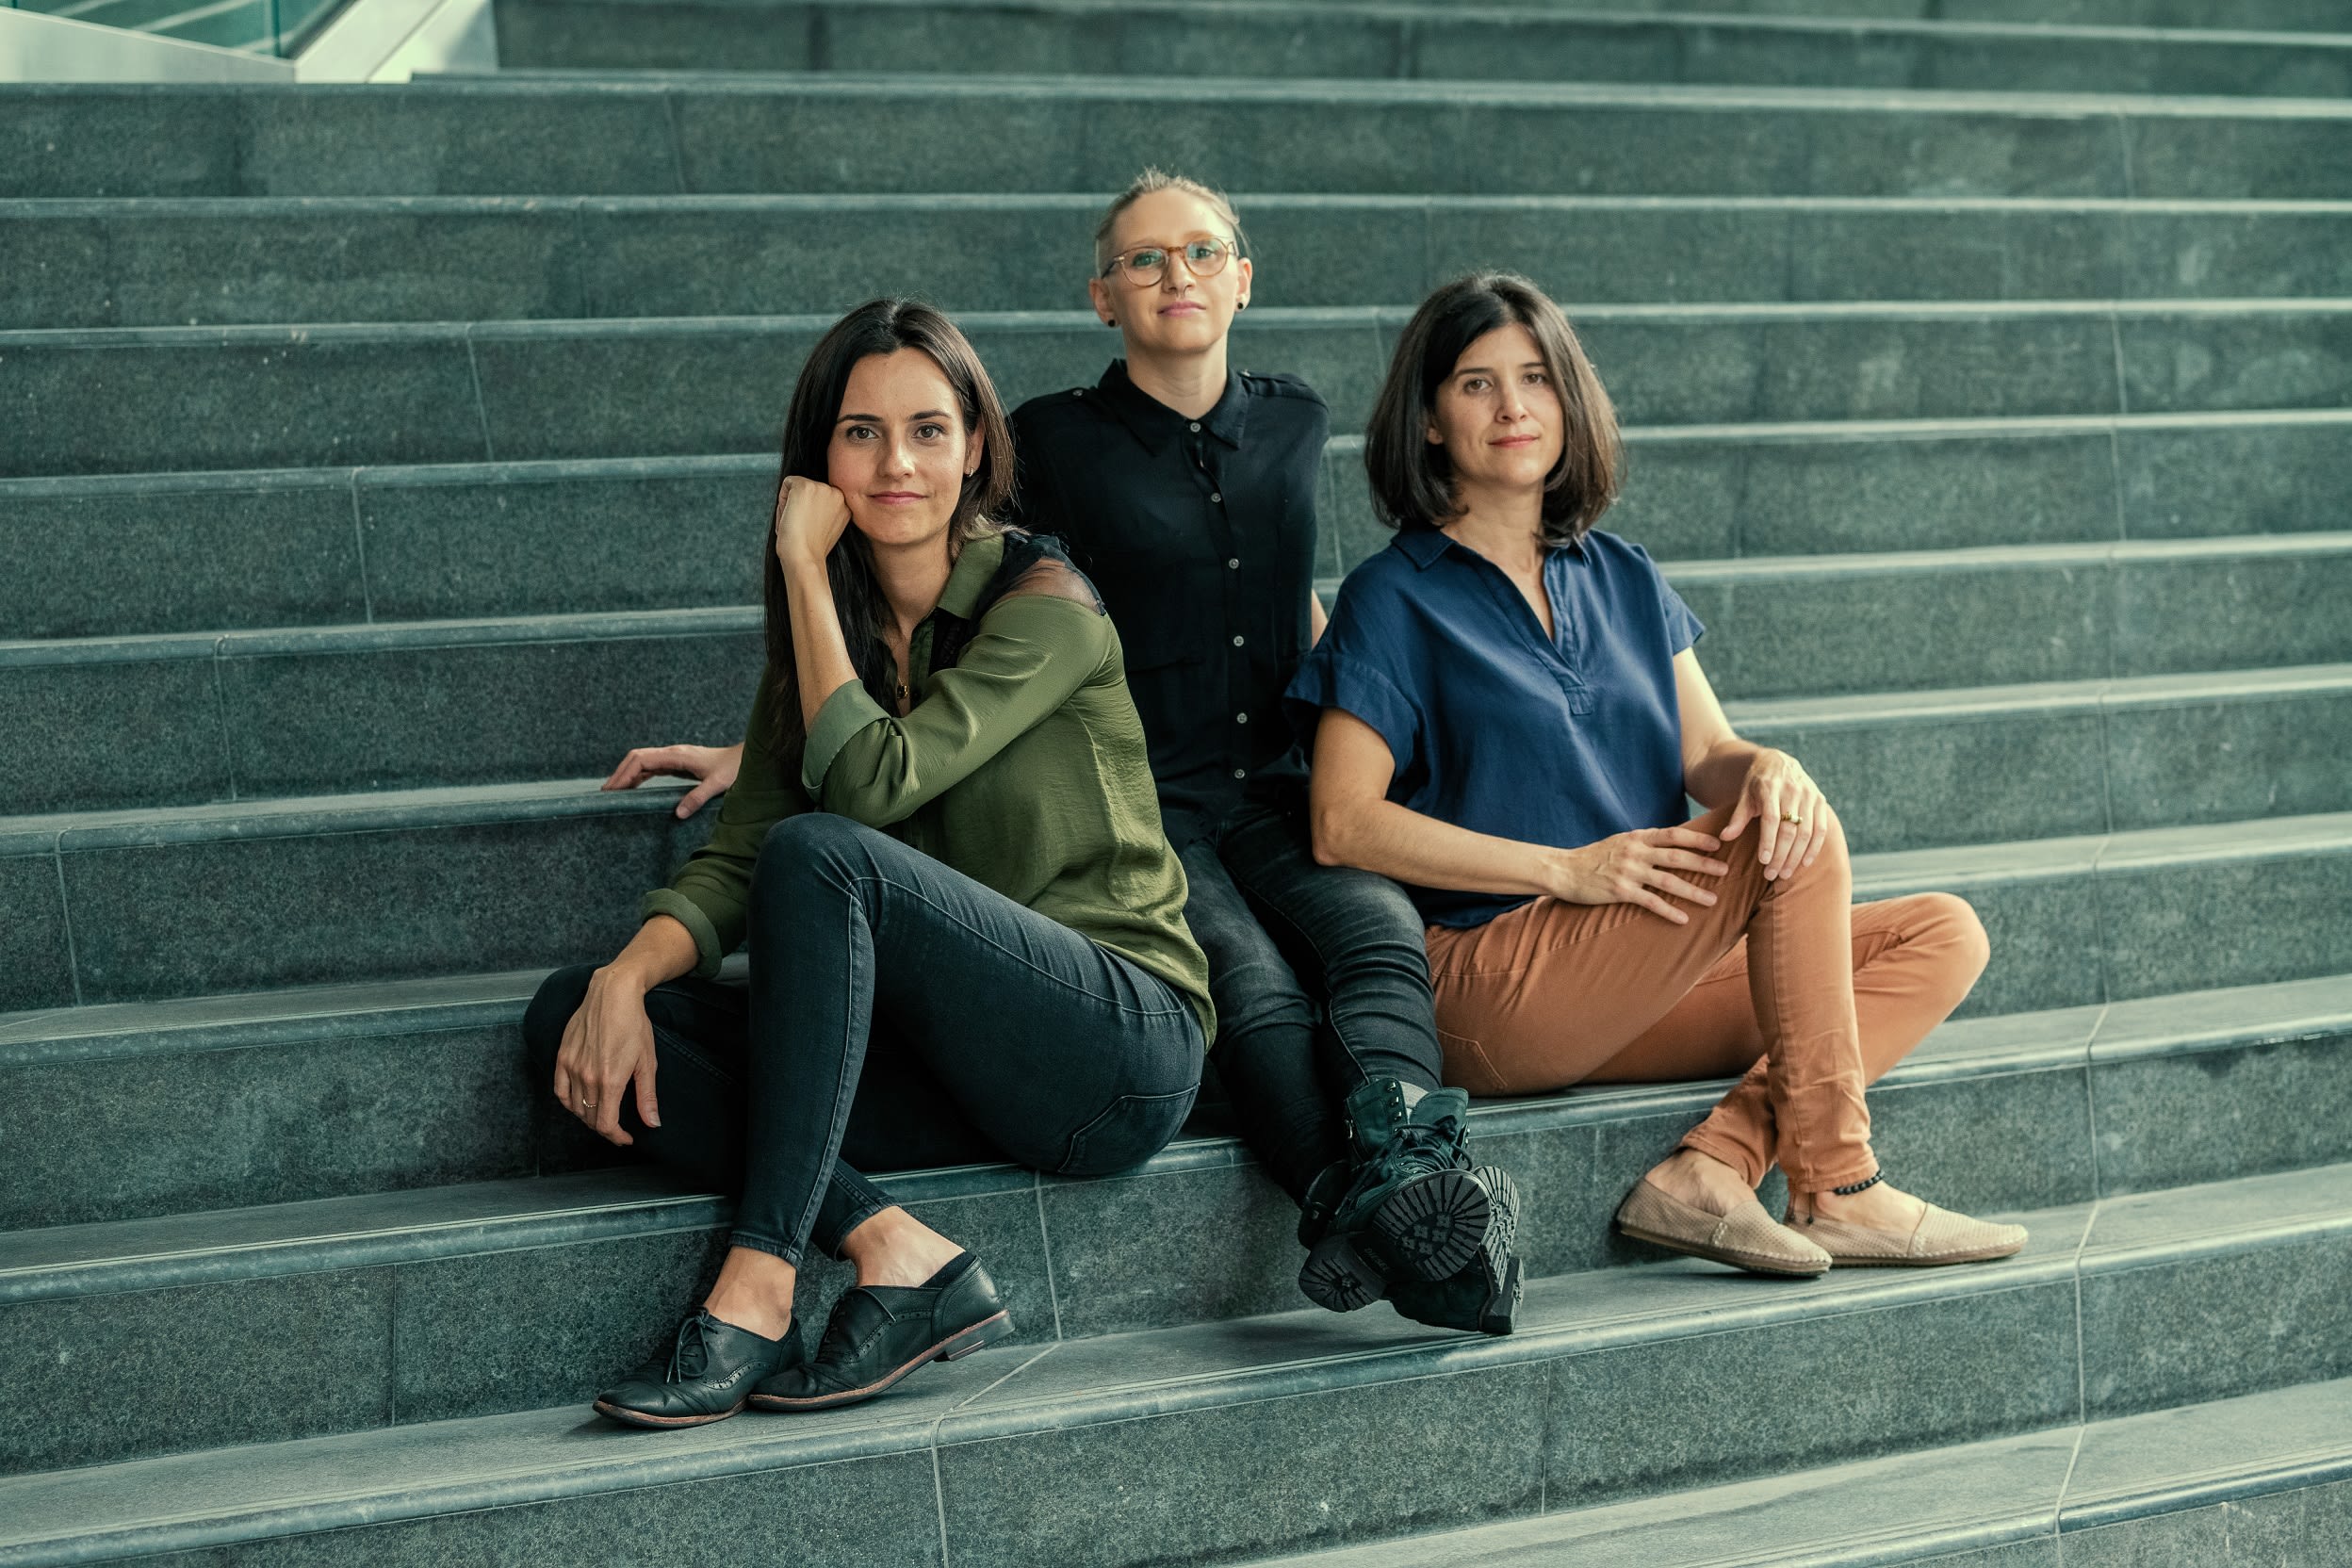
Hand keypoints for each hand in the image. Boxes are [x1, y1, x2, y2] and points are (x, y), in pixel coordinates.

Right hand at [551, 965, 661, 1144]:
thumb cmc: (634, 1024)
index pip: (606, 1124)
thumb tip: (652, 1124)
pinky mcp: (562, 1057)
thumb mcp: (647, 1062)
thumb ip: (647, 1096)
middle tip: (618, 1127)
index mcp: (610, 1081)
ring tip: (602, 1115)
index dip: (617, 1137)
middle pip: (590, 1118)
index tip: (626, 1138)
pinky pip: (559, 1091)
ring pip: (574, 1107)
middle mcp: (587, 1077)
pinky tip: (579, 1103)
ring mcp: (571, 1067)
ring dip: (588, 1117)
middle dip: (605, 1128)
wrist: (612, 994)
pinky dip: (569, 1102)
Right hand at [603, 742, 741, 818]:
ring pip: (643, 761)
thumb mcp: (718, 784)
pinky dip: (639, 776)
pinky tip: (633, 787)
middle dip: (620, 773)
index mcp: (677, 756)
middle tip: (606, 792)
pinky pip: (653, 767)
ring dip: (627, 774)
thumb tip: (677, 813)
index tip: (613, 789)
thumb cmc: (734, 768)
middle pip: (637, 758)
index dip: (625, 773)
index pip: (642, 760)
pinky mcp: (678, 763)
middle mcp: (673, 753)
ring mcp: (675, 757)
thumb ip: (698, 797)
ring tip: (613, 791)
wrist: (746, 758)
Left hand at [773, 475, 852, 570]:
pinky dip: (782, 500)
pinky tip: (790, 517)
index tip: (810, 529)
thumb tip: (813, 505)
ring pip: (798, 487)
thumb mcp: (828, 528)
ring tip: (798, 524)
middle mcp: (838, 494)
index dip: (811, 513)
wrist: (805, 557)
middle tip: (803, 527)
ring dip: (792, 504)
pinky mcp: (805, 486)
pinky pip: (787, 484)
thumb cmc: (812, 549)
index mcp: (846, 506)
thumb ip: (826, 513)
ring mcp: (822, 488)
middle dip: (801, 506)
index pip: (822, 498)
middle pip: (810, 490)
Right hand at [1551, 825, 1730, 924]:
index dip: (1697, 839)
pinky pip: (1650, 902)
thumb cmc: (1594, 857)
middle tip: (1726, 870)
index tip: (1718, 844)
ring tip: (1712, 899)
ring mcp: (1628, 872)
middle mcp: (1635, 852)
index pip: (1673, 835)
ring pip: (1668, 881)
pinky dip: (1669, 911)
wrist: (1564, 870)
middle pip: (1677, 857)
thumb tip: (1671, 843)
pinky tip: (1683, 919)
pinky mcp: (1620, 891)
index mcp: (1637, 838)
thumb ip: (1644, 843)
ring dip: (1693, 891)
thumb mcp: (1620, 842)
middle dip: (1704, 864)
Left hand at [1721, 748, 1833, 882]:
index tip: (1763, 862)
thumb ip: (1737, 817)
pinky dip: (1814, 848)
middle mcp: (1792, 790)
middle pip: (1789, 829)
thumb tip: (1724, 837)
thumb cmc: (1757, 784)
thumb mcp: (1744, 796)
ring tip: (1784, 873)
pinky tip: (1804, 863)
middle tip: (1772, 874)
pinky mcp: (1820, 801)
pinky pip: (1820, 829)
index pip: (1771, 819)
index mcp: (1770, 787)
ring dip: (1797, 856)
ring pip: (1806, 832)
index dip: (1768, 841)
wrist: (1779, 762)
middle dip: (1781, 855)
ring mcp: (1809, 795)